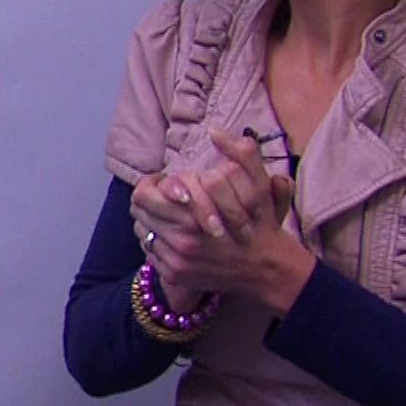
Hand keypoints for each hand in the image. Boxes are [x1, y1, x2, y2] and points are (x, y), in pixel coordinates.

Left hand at [131, 129, 309, 312]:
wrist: (267, 268)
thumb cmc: (261, 223)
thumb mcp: (259, 185)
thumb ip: (241, 154)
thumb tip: (214, 130)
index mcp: (195, 215)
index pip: (144, 194)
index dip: (152, 183)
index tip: (164, 182)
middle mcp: (181, 240)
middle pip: (138, 211)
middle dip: (149, 199)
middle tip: (164, 196)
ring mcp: (176, 260)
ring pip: (142, 231)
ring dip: (151, 220)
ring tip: (169, 215)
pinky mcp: (175, 275)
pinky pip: (150, 252)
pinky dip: (158, 241)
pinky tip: (174, 236)